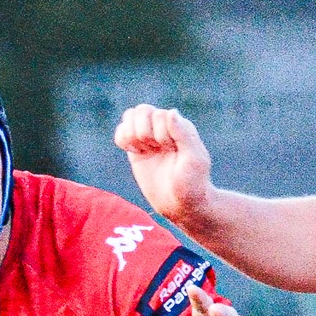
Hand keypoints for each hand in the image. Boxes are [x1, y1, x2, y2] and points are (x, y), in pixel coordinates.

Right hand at [115, 104, 214, 228]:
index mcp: (180, 126)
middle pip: (141, 110)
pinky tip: (134, 153)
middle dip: (144, 132)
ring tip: (144, 151)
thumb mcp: (194, 160)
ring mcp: (149, 137)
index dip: (161, 133)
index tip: (170, 151)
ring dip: (133, 135)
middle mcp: (164, 127)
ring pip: (129, 117)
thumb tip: (170, 112)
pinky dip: (122, 140)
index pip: (159, 115)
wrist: (180, 205)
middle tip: (155, 149)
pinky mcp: (136, 149)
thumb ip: (183, 134)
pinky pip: (121, 132)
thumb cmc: (192, 184)